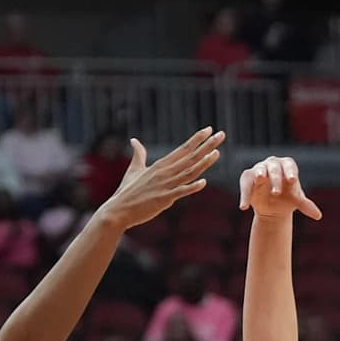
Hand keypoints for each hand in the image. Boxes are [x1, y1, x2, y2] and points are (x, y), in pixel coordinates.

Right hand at [104, 127, 223, 230]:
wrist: (118, 210)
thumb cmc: (126, 191)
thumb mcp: (133, 169)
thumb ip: (138, 154)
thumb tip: (134, 140)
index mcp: (160, 165)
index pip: (183, 149)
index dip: (197, 139)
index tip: (209, 129)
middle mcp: (164, 172)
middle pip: (190, 157)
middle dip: (207, 145)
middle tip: (221, 134)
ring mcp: (165, 185)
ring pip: (189, 172)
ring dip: (204, 163)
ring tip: (217, 153)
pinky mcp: (163, 199)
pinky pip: (180, 192)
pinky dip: (192, 187)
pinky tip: (204, 182)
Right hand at [238, 156, 321, 220]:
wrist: (273, 206)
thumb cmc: (287, 198)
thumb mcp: (296, 201)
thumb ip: (305, 205)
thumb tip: (318, 216)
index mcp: (287, 166)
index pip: (289, 165)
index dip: (290, 172)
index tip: (292, 180)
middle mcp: (273, 164)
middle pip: (274, 168)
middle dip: (276, 179)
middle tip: (276, 193)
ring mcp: (259, 169)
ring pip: (259, 170)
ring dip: (259, 174)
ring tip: (259, 178)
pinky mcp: (247, 178)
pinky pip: (245, 184)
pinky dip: (245, 195)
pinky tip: (244, 206)